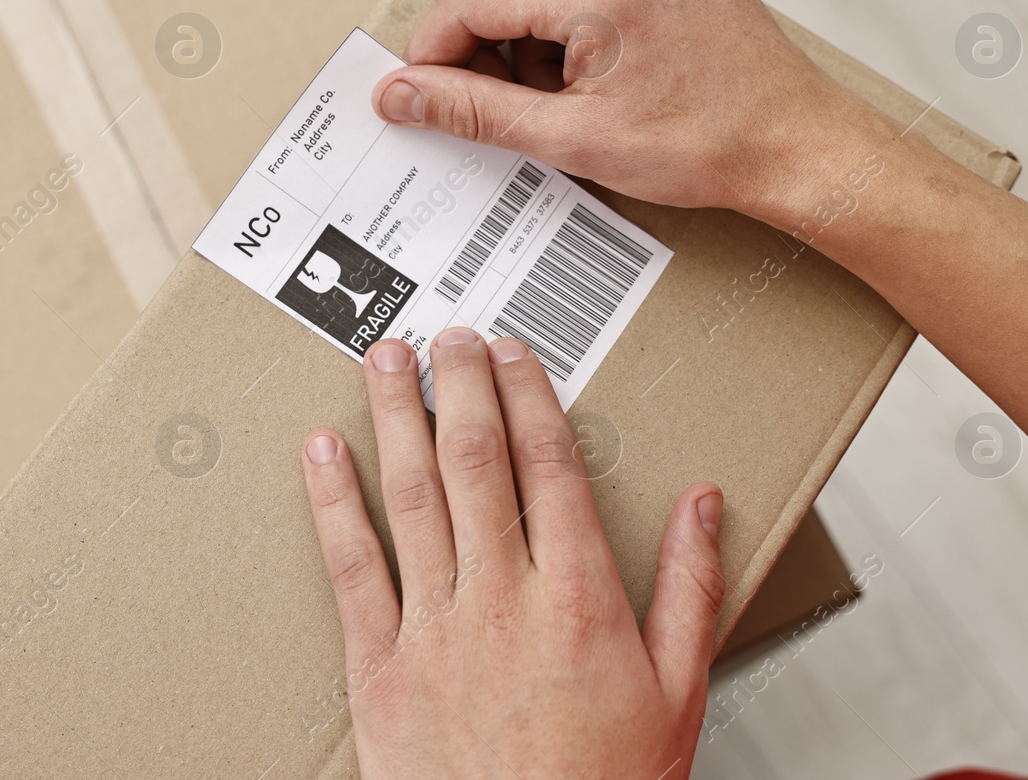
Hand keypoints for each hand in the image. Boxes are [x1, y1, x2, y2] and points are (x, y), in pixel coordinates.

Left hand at [300, 328, 725, 778]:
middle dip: (461, 386)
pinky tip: (321, 451)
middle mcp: (502, 598)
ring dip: (397, 416)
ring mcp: (435, 629)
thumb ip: (691, 587)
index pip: (550, 466)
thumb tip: (705, 504)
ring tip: (387, 359)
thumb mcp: (680, 692)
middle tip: (448, 335)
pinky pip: (352, 568)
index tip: (513, 353)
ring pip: (411, 495)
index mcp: (578, 597)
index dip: (528, 396)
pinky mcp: (380, 667)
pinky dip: (333, 502)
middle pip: (477, 462)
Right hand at [371, 0, 892, 228]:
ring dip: (513, 18)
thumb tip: (401, 95)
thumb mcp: (571, 140)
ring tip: (545, 90)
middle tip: (478, 93)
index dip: (431, 51)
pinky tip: (582, 68)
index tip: (424, 96)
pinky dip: (560, 8)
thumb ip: (473, 110)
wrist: (797, 143)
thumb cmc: (705, 146)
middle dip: (466, 28)